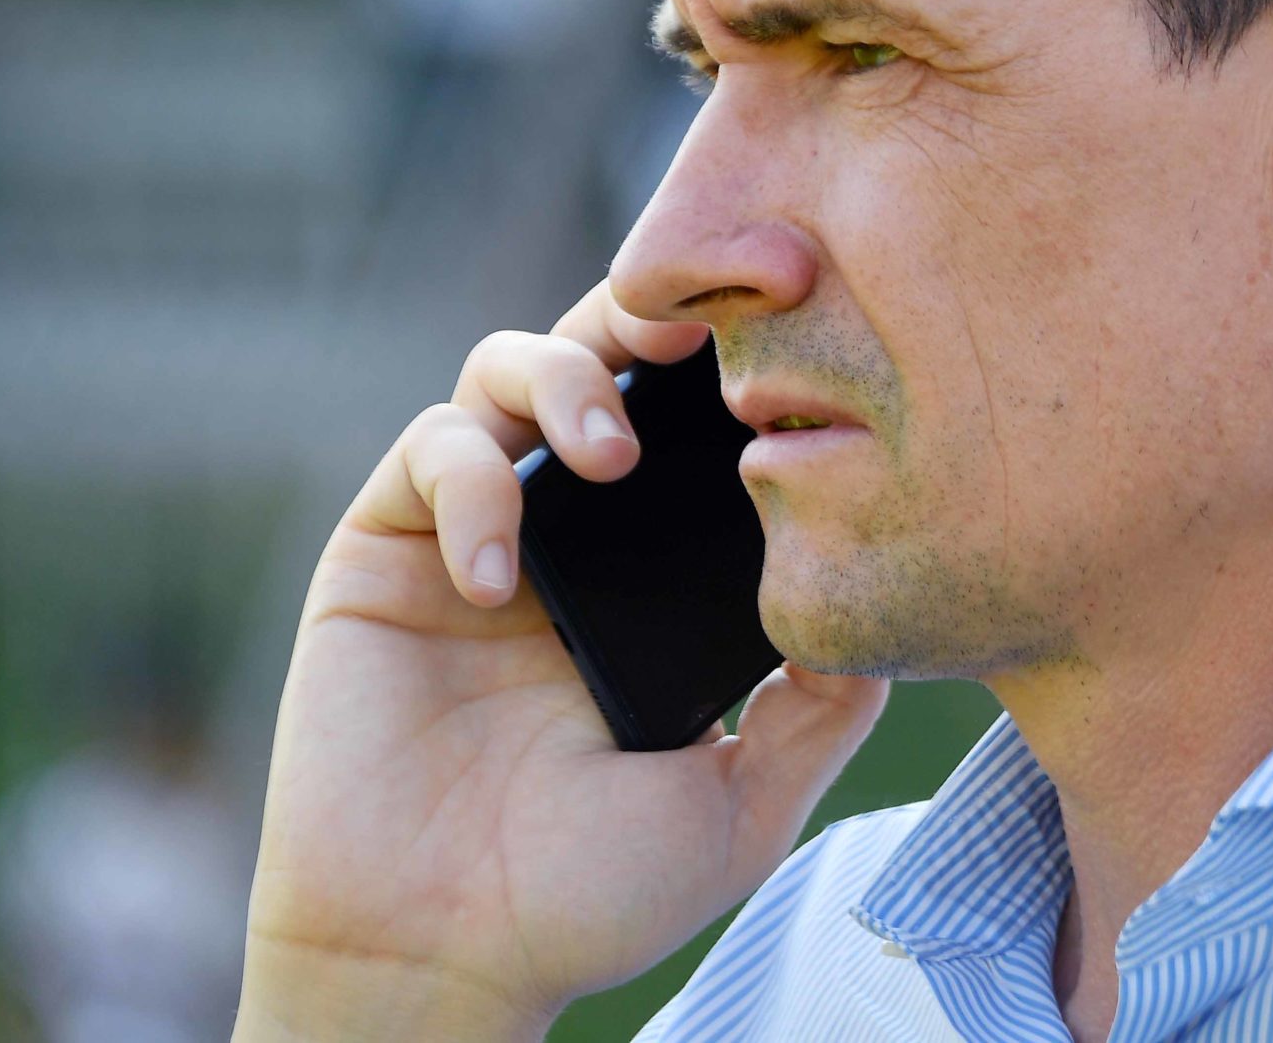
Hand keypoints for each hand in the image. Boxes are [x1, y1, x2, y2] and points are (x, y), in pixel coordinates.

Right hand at [234, 280, 889, 1042]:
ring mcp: (471, 528)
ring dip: (564, 381)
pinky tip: (495, 576)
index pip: (693, 427)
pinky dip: (471, 483)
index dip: (733, 368)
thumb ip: (821, 704)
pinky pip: (429, 452)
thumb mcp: (745, 801)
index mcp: (649, 574)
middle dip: (649, 315)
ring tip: (609, 457)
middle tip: (696, 331)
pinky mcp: (383, 547)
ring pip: (507, 369)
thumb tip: (888, 595)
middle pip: (601, 355)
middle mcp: (566, 532)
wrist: (439, 958)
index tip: (793, 333)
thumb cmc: (586, 895)